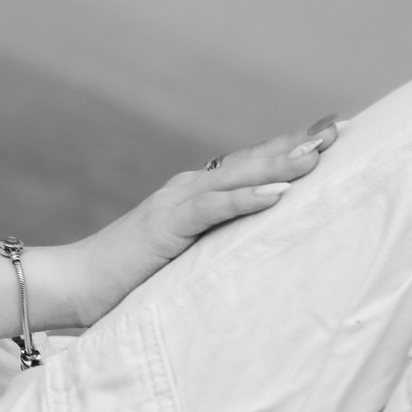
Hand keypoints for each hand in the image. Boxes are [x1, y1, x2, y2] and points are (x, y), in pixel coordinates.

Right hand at [48, 116, 340, 329]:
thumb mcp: (182, 258)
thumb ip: (213, 245)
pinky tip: (278, 195)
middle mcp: (186, 189)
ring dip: (279, 165)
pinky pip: (212, 209)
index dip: (287, 148)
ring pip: (236, 177)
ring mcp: (174, 204)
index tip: (328, 134)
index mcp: (192, 195)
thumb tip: (258, 250)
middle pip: (250, 161)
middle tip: (338, 128)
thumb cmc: (126, 279)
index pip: (248, 165)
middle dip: (295, 145)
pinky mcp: (165, 226)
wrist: (73, 283)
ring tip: (319, 155)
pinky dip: (246, 200)